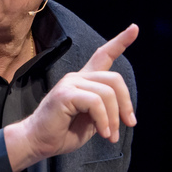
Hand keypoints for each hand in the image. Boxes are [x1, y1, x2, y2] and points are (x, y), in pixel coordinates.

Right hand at [5, 24, 137, 171]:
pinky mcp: (65, 94)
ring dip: (113, 118)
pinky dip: (104, 120)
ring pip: (107, 93)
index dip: (120, 42)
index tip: (134, 28)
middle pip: (114, 79)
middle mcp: (77, 77)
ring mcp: (69, 83)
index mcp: (84, 81)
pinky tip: (103, 133)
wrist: (37, 142)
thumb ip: (105, 109)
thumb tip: (123, 113)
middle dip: (126, 103)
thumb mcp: (91, 120)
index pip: (103, 55)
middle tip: (128, 124)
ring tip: (110, 136)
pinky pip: (96, 102)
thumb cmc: (62, 132)